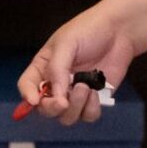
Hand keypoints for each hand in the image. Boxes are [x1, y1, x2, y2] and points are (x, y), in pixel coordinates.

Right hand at [18, 0, 146, 125]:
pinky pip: (87, 117)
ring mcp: (74, 94)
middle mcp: (56, 83)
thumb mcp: (67, 44)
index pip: (27, 86)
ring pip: (66, 117)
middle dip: (53, 108)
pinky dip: (91, 108)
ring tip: (86, 87)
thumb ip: (57, 69)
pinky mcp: (93, 101)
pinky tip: (97, 92)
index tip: (34, 100)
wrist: (119, 32)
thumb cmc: (88, 30)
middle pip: (45, 108)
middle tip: (63, 103)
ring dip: (75, 106)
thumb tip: (55, 96)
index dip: (27, 95)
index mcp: (43, 66)